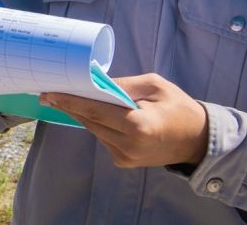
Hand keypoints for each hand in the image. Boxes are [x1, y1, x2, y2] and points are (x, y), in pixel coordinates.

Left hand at [40, 73, 208, 167]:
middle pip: (90, 121)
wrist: (197, 140)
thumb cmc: (179, 107)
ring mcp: (125, 157)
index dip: (69, 101)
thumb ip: (123, 84)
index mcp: (138, 125)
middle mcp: (128, 145)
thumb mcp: (155, 86)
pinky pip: (103, 139)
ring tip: (72, 100)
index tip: (49, 93)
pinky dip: (99, 126)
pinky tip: (102, 115)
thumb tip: (95, 83)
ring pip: (94, 131)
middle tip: (51, 93)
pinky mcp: (124, 162)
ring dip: (85, 115)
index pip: (94, 111)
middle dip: (71, 106)